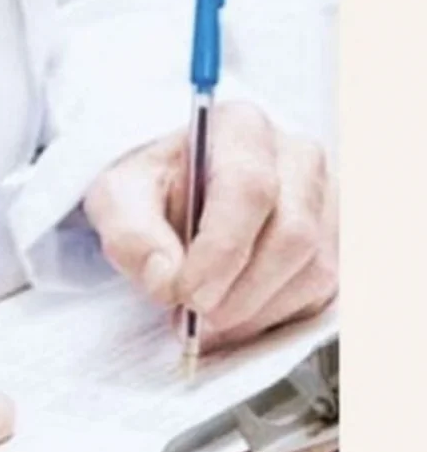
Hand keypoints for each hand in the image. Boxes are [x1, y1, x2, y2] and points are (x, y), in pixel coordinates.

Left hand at [84, 101, 337, 351]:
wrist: (171, 198)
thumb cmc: (148, 190)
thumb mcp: (116, 199)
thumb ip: (130, 234)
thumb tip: (166, 278)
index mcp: (240, 129)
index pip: (249, 189)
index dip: (220, 251)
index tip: (185, 293)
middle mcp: (297, 157)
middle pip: (293, 234)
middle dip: (239, 291)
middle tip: (193, 318)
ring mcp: (326, 201)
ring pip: (313, 270)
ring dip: (254, 312)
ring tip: (204, 321)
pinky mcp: (336, 243)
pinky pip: (321, 294)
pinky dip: (273, 318)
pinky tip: (233, 317)